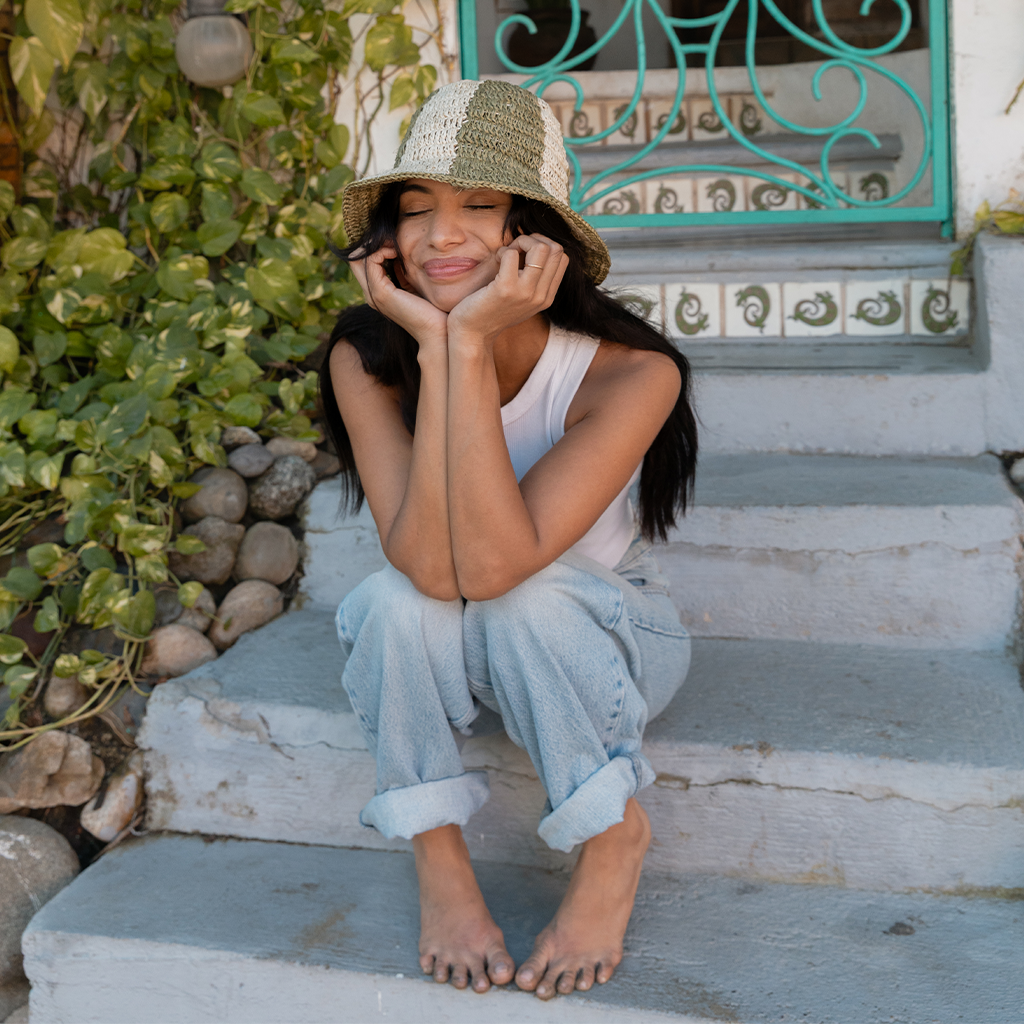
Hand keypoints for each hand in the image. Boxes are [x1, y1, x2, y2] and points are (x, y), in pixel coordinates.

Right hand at [349, 245, 448, 347]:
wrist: (437, 333)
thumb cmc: (432, 312)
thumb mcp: (414, 287)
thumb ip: (403, 274)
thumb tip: (402, 255)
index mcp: (379, 294)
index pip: (363, 264)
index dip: (373, 248)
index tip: (391, 242)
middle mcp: (372, 295)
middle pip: (355, 261)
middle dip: (370, 244)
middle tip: (389, 239)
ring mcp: (374, 295)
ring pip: (359, 259)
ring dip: (376, 246)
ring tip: (393, 244)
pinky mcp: (381, 294)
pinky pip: (371, 262)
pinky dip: (381, 252)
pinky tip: (396, 252)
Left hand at [446, 234, 568, 345]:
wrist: (473, 333)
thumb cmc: (493, 310)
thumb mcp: (522, 298)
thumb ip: (534, 279)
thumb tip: (538, 245)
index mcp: (546, 297)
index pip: (562, 258)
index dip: (544, 246)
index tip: (525, 253)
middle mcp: (540, 296)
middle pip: (556, 250)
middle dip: (534, 240)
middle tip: (516, 249)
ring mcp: (525, 293)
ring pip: (541, 248)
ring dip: (521, 242)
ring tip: (507, 254)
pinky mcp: (506, 289)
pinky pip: (511, 254)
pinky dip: (503, 251)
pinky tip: (495, 262)